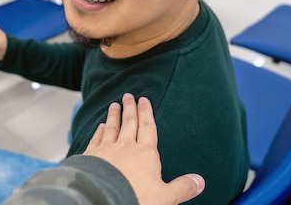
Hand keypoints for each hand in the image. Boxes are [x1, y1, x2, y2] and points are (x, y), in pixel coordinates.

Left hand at [84, 94, 204, 204]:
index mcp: (145, 153)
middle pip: (129, 123)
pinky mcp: (91, 157)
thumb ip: (182, 187)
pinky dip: (98, 132)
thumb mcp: (165, 196)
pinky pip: (96, 139)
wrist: (102, 198)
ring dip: (113, 116)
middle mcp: (125, 147)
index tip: (144, 100)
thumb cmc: (135, 197)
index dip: (146, 113)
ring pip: (112, 128)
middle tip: (128, 95)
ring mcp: (106, 150)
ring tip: (114, 105)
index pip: (147, 128)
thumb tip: (200, 181)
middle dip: (130, 109)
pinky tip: (100, 126)